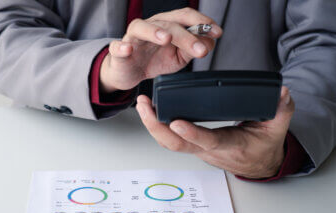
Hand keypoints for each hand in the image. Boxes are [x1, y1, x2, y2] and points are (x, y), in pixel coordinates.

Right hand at [100, 8, 222, 91]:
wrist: (129, 73)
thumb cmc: (154, 60)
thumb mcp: (179, 57)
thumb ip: (192, 49)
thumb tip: (208, 42)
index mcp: (167, 24)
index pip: (185, 16)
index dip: (202, 22)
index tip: (217, 32)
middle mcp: (151, 26)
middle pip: (169, 24)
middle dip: (187, 36)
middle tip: (201, 50)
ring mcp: (133, 37)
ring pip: (143, 28)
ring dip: (155, 31)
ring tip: (167, 38)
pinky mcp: (119, 51)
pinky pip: (118, 46)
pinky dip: (122, 47)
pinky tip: (128, 49)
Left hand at [136, 87, 294, 178]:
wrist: (260, 164)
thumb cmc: (265, 146)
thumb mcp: (278, 128)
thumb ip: (281, 109)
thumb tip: (282, 92)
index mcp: (230, 145)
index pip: (208, 141)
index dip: (192, 134)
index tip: (176, 122)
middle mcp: (209, 150)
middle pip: (177, 145)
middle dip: (157, 127)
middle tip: (144, 106)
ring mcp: (198, 149)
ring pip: (170, 143)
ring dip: (152, 126)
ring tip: (142, 104)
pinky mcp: (193, 145)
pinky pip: (171, 140)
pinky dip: (157, 126)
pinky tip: (149, 110)